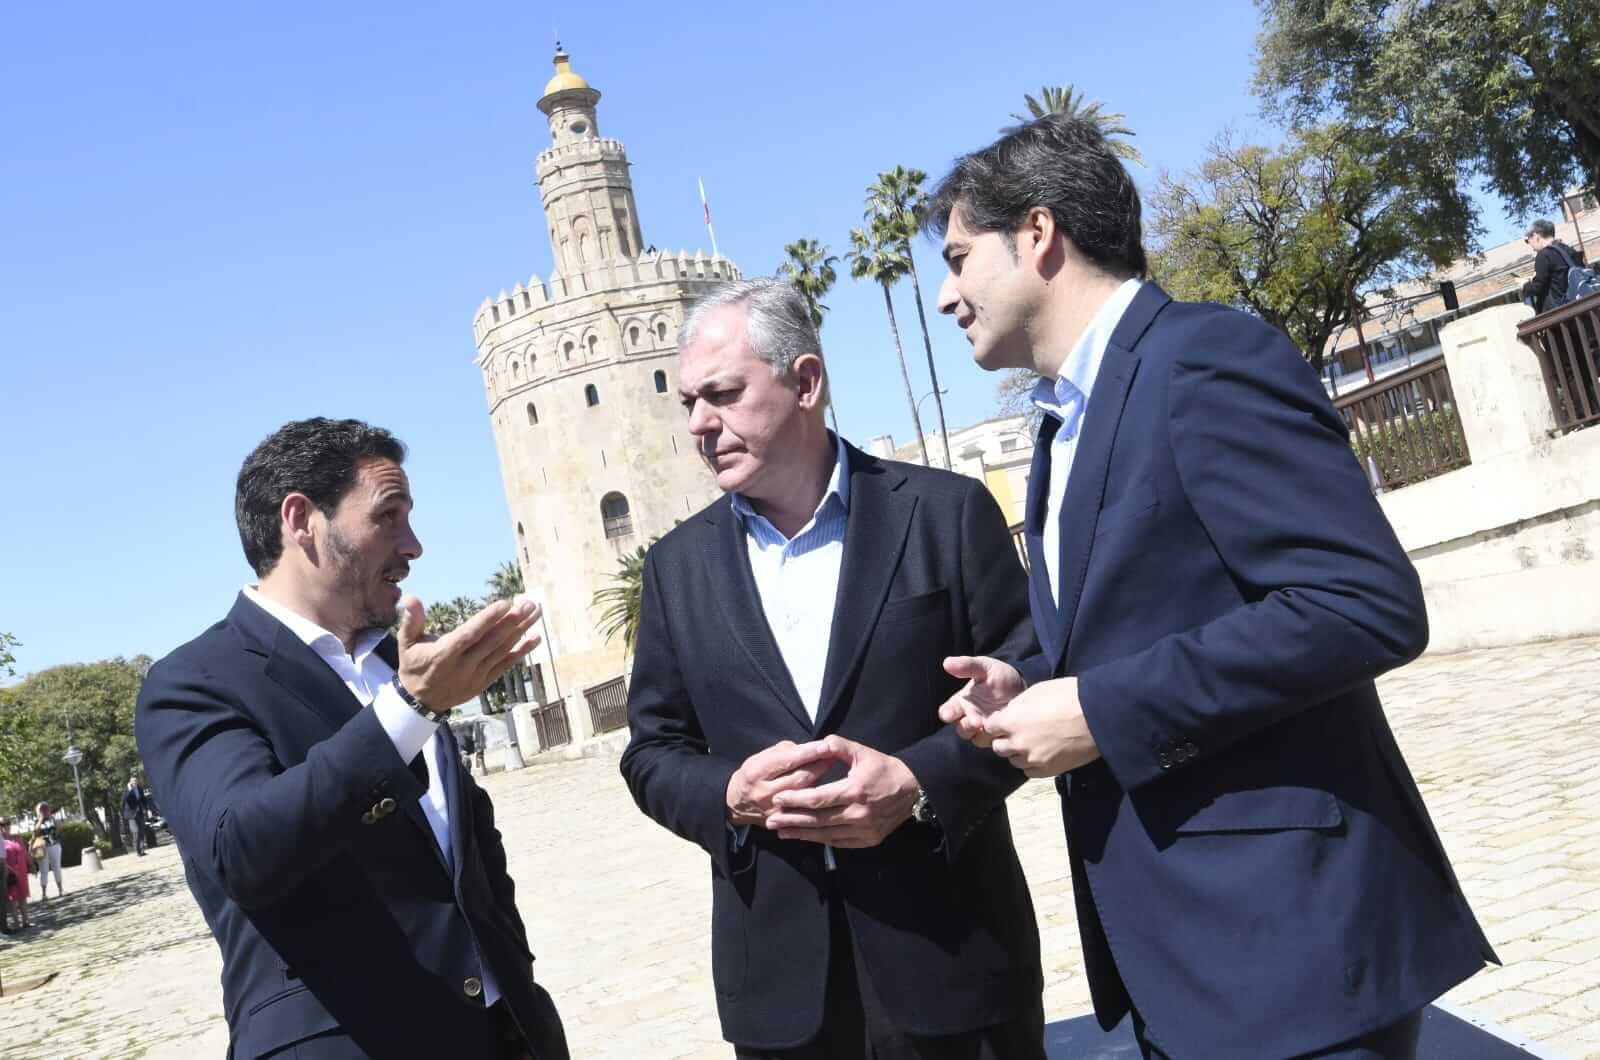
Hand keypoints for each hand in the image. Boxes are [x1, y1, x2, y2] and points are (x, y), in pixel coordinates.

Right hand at [396, 595, 541, 712]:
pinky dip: (522, 651)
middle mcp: (463, 665)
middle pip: (492, 641)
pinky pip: (506, 665)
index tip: (505, 604)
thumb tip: (411, 597)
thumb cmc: (414, 666)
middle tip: (529, 603)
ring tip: (536, 612)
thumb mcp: (407, 644)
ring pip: (503, 650)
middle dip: (513, 621)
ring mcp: (476, 675)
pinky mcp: (484, 681)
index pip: (470, 634)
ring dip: (521, 631)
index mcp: (444, 654)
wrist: (420, 702)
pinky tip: (536, 638)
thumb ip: (411, 620)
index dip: (488, 620)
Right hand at [725, 741, 834, 827]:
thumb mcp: (762, 757)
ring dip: (822, 780)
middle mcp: (764, 792)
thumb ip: (785, 752)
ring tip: (832, 769)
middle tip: (836, 755)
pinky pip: (804, 808)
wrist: (736, 802)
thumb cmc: (754, 773)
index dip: (808, 752)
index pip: (788, 760)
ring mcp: (773, 810)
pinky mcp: (781, 821)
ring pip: (806, 794)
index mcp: (756, 772)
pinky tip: (826, 789)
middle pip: (800, 778)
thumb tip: (809, 750)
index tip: (825, 746)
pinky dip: (816, 797)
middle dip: (820, 765)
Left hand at [765, 735, 919, 847]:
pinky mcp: (869, 840)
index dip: (796, 799)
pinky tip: (805, 838)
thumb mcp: (863, 752)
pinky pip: (839, 842)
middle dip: (792, 821)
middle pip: (818, 820)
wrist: (913, 790)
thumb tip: (818, 743)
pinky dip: (820, 840)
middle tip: (771, 821)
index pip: (818, 798)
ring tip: (781, 832)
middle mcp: (859, 813)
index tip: (778, 799)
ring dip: (802, 834)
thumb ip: (839, 746)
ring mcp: (864, 829)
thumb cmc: (884, 769)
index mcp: (855, 790)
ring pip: (826, 834)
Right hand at [937, 655, 1024, 746]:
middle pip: (961, 729)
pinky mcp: (997, 735)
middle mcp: (970, 717)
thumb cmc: (1000, 676)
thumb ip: (968, 666)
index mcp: (962, 702)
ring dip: (980, 734)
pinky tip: (1002, 728)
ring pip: (975, 738)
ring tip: (989, 724)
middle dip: (966, 726)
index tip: (949, 714)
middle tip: (975, 721)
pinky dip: (995, 737)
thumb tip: (947, 662)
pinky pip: (992, 742)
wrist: (1023, 687)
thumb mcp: (985, 668)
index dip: (947, 713)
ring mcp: (984, 728)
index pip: (947, 711)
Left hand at [983, 676, 1099, 777]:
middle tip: (1019, 732)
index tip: (1005, 722)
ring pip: (1013, 760)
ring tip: (1033, 743)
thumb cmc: (1068, 696)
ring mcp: (1032, 758)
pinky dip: (1032, 764)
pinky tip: (1042, 753)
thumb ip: (1017, 707)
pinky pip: (1029, 771)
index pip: (988, 728)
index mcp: (1010, 720)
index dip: (997, 724)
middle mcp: (1017, 742)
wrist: (1096, 715)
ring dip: (1018, 753)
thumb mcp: (1036, 692)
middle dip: (1005, 739)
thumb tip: (1010, 714)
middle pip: (998, 747)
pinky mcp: (1047, 770)